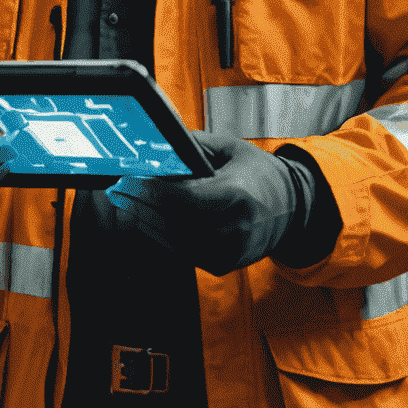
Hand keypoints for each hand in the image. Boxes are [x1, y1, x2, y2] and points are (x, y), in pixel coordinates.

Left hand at [103, 130, 309, 275]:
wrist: (291, 209)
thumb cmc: (257, 174)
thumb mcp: (230, 149)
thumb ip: (193, 145)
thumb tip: (156, 142)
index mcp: (238, 196)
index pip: (185, 199)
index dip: (152, 191)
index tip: (128, 179)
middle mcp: (234, 229)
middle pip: (174, 221)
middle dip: (140, 204)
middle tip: (116, 189)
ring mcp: (228, 251)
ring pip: (173, 240)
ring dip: (143, 220)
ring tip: (122, 202)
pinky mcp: (222, 264)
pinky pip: (181, 251)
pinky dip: (159, 235)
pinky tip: (142, 219)